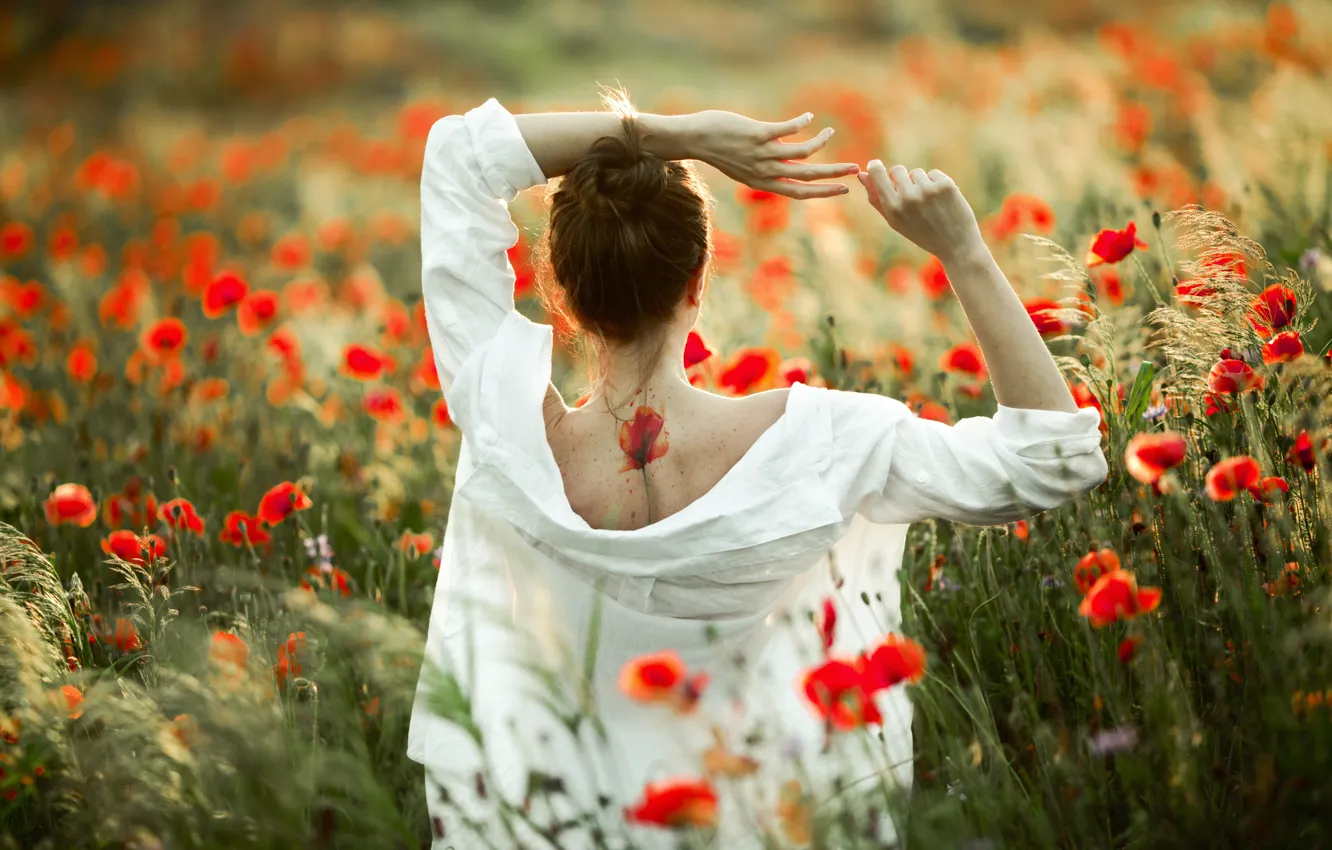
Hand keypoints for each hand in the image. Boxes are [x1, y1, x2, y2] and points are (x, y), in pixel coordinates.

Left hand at [683, 111, 859, 199]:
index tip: (843, 189)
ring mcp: (762, 154)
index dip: (823, 193)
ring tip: (831, 132)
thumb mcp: (743, 165)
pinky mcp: (758, 134)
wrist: (695, 139)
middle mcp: (765, 172)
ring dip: (821, 142)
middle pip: (808, 175)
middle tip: (854, 168)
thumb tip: (785, 156)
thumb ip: (766, 165)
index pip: (799, 192)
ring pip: (803, 152)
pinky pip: (788, 130)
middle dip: (833, 173)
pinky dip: (802, 123)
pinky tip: (809, 117)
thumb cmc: (718, 150)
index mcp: (762, 182)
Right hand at [859, 160, 984, 264]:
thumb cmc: (922, 234)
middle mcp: (909, 198)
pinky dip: (937, 184)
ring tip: (930, 204)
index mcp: (893, 208)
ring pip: (917, 173)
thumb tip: (862, 175)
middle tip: (912, 197)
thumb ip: (876, 199)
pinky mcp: (945, 185)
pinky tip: (942, 201)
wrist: (956, 245)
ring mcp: (928, 190)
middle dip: (903, 179)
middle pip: (897, 170)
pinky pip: (934, 174)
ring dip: (921, 184)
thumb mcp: (895, 221)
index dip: (875, 167)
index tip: (876, 165)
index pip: (877, 173)